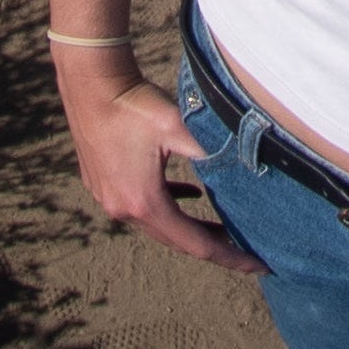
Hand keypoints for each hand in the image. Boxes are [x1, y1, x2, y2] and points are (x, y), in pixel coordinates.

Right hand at [53, 50, 262, 273]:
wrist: (91, 83)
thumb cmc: (135, 104)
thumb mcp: (179, 128)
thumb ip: (210, 152)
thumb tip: (244, 169)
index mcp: (144, 203)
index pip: (196, 243)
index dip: (229, 256)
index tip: (257, 266)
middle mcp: (123, 209)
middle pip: (176, 239)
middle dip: (213, 244)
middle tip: (246, 250)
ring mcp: (108, 198)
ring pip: (159, 223)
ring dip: (189, 225)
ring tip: (223, 227)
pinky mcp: (103, 183)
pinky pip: (142, 206)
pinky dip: (169, 205)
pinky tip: (188, 194)